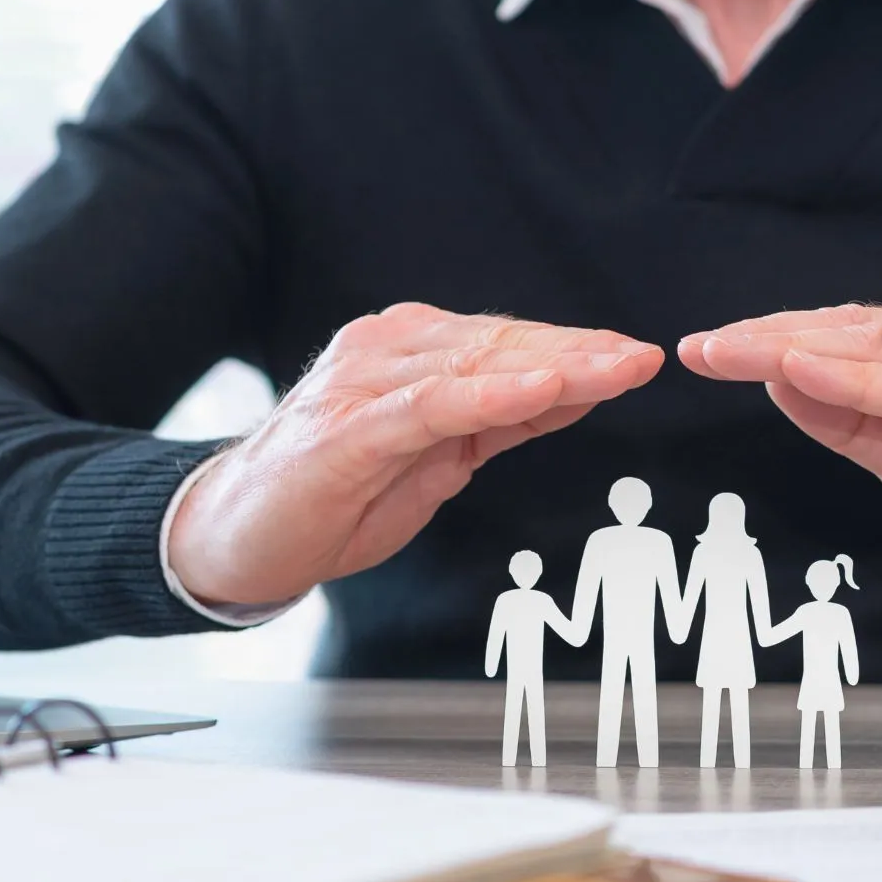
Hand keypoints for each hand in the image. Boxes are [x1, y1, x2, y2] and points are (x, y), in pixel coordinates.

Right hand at [170, 303, 662, 606]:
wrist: (236, 538)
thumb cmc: (332, 497)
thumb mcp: (437, 459)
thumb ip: (499, 422)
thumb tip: (576, 390)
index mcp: (410, 354)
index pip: (508, 343)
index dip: (578, 348)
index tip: (637, 355)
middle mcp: (387, 351)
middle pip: (503, 345)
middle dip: (582, 352)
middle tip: (645, 358)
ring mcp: (364, 385)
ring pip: (478, 366)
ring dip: (557, 365)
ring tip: (618, 367)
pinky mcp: (346, 430)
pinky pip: (433, 406)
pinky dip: (493, 396)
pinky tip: (542, 388)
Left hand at [678, 305, 881, 595]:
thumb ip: (855, 424)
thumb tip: (783, 384)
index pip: (842, 339)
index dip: (771, 340)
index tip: (707, 349)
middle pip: (847, 330)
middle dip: (765, 336)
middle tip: (697, 346)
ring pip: (873, 346)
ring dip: (793, 344)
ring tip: (728, 349)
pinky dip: (854, 375)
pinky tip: (802, 369)